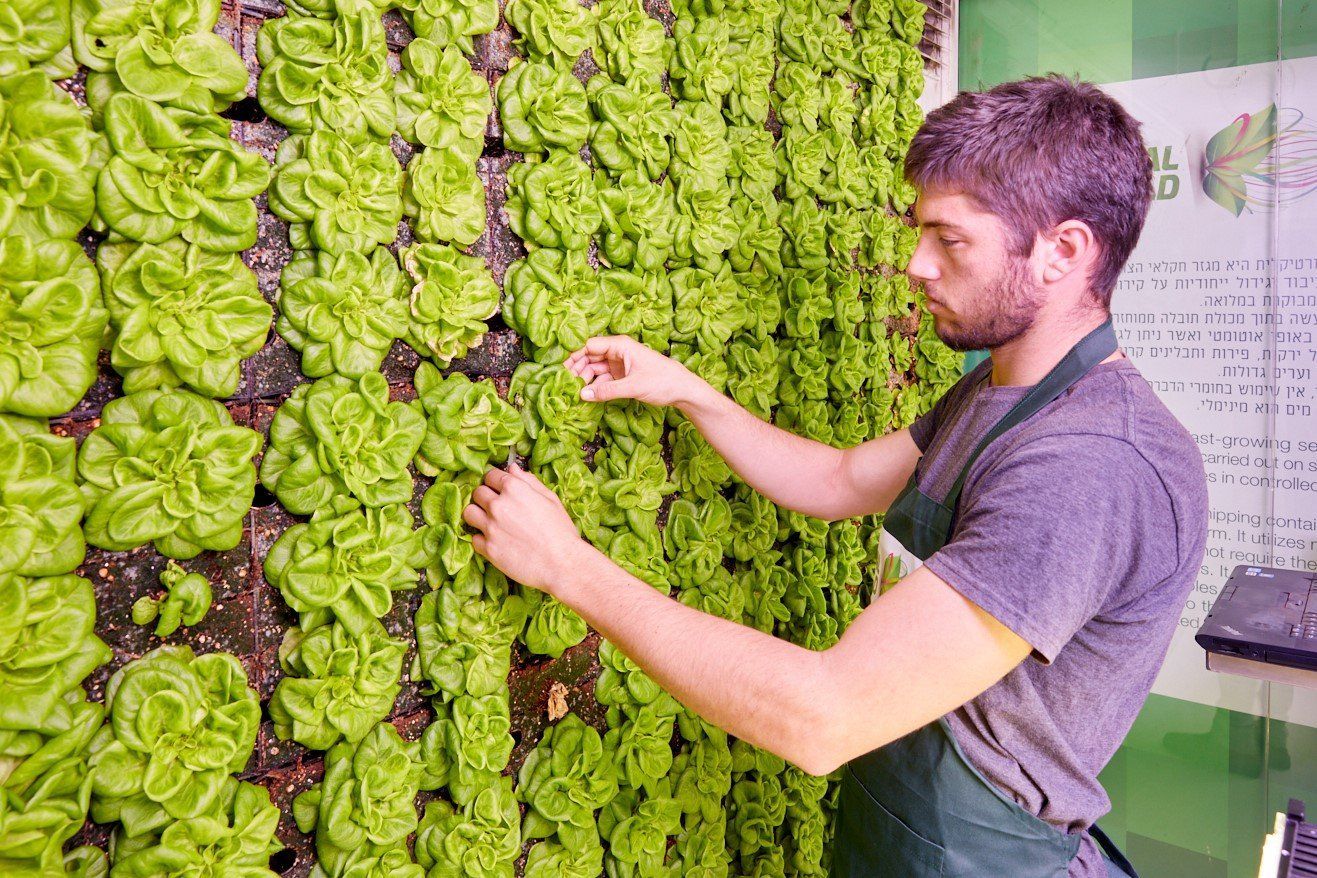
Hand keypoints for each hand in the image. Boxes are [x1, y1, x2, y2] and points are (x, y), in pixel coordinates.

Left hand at [463, 463, 596, 593]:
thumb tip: (512, 468)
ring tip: (489, 521)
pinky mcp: (488, 549)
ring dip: (477, 514)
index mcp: (514, 489)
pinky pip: (474, 539)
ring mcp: (491, 527)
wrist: (562, 564)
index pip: (491, 475)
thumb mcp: (550, 499)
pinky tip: (494, 540)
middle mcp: (498, 505)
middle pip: (477, 493)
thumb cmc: (561, 530)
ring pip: (468, 513)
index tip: (499, 489)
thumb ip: (529, 481)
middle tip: (495, 506)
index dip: (495, 481)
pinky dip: (482, 539)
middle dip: (485, 497)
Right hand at [564, 335, 704, 407]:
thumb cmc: (662, 381)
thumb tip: (582, 394)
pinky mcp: (622, 375)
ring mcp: (619, 363)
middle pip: (589, 357)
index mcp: (620, 345)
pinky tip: (587, 395)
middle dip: (577, 369)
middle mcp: (617, 351)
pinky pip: (603, 378)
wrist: (683, 389)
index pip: (589, 345)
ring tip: (574, 392)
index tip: (560, 369)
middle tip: (565, 384)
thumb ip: (607, 391)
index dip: (573, 356)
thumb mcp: (633, 387)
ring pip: (595, 369)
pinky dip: (595, 386)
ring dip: (585, 379)